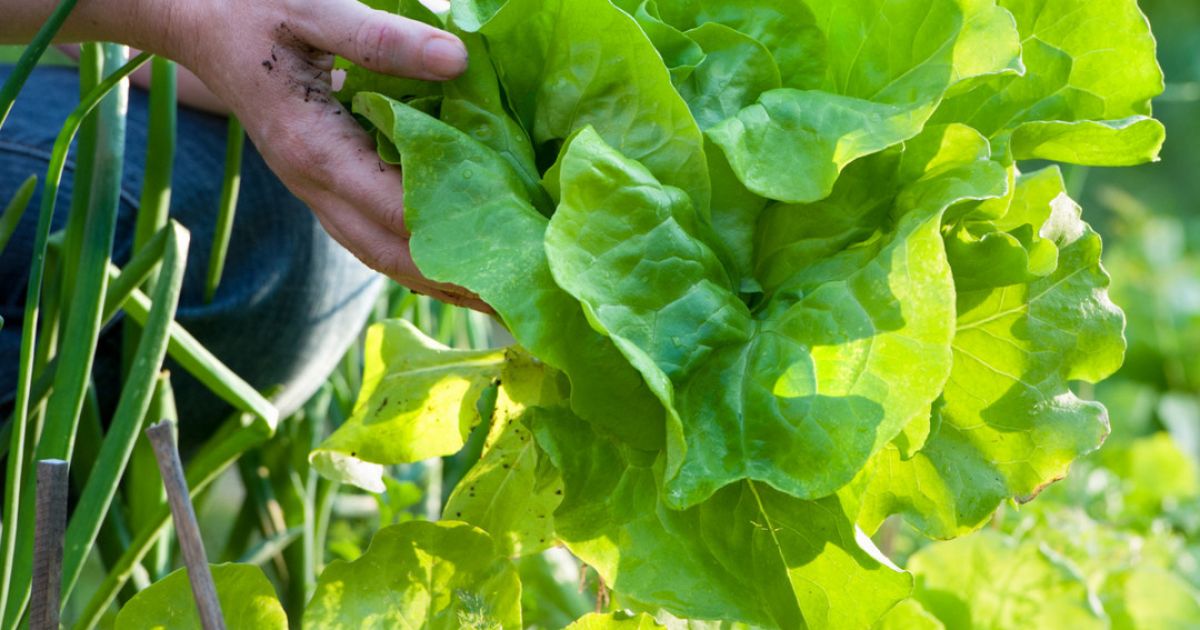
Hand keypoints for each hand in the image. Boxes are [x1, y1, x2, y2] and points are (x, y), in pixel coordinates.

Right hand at [80, 0, 489, 310]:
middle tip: (519, 299)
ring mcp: (313, 192)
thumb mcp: (315, 9)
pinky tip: (451, 263)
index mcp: (317, 150)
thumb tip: (459, 60)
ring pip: (380, 255)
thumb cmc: (251, 9)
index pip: (399, 212)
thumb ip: (384, 39)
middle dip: (455, 282)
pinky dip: (413, 257)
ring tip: (496, 297)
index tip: (513, 255)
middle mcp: (314, 186)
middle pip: (393, 255)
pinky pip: (370, 237)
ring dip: (436, 281)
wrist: (196, 21)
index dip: (457, 239)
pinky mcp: (320, 187)